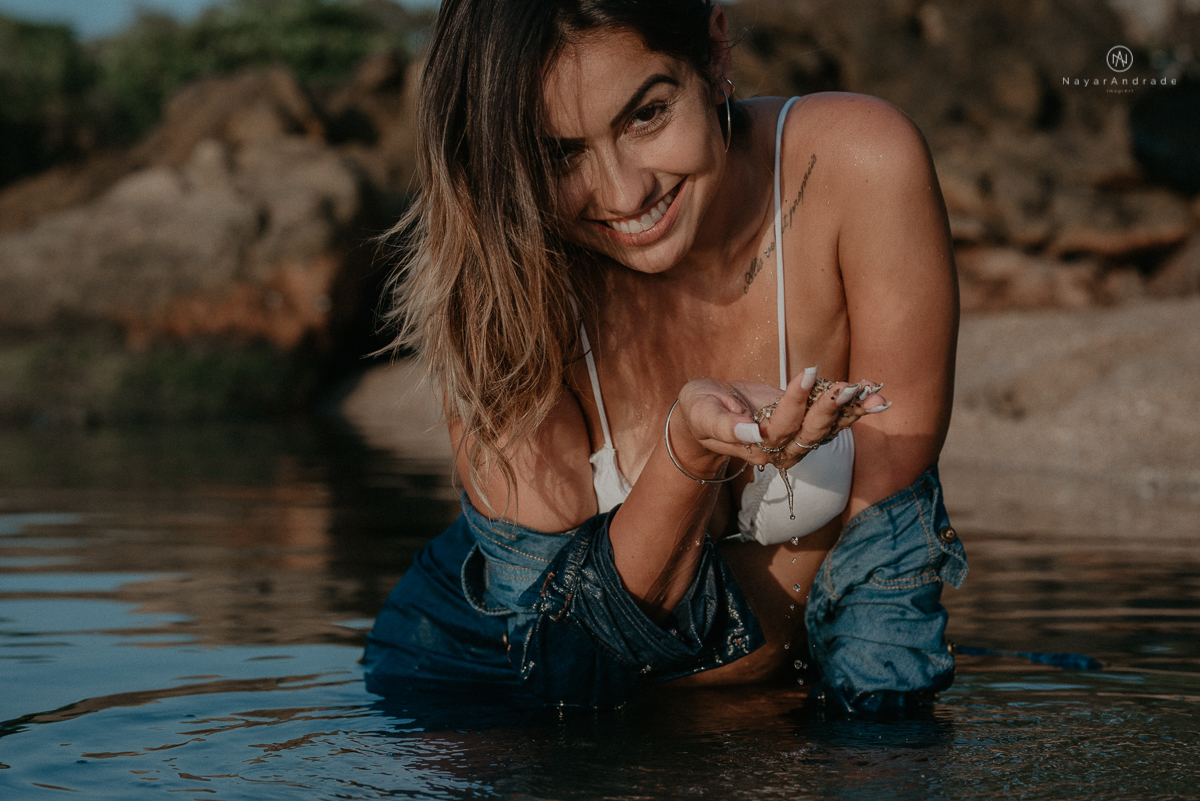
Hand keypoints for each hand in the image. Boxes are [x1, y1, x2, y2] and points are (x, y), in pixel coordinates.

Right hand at [673, 368, 888, 473]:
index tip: (808, 373)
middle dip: (832, 409)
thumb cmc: (700, 412)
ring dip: (852, 412)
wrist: (706, 413)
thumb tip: (752, 430)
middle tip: (850, 386)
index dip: (795, 402)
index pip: (780, 427)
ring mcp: (795, 437)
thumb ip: (726, 426)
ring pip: (827, 429)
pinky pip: (830, 417)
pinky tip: (872, 392)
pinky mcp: (803, 421)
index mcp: (757, 448)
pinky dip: (852, 407)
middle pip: (811, 432)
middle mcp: (781, 448)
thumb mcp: (704, 415)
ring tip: (876, 395)